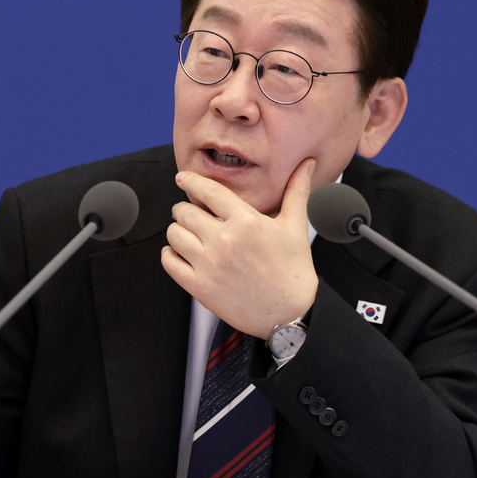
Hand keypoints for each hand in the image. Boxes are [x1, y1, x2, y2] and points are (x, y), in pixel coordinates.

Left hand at [161, 159, 318, 337]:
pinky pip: (169, 263)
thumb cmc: (293, 271)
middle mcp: (225, 241)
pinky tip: (178, 253)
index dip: (191, 181)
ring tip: (186, 233)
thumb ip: (296, 192)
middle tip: (189, 212)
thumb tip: (307, 164)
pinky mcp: (201, 287)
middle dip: (184, 209)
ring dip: (176, 231)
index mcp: (246, 222)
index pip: (208, 191)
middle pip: (185, 211)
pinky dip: (169, 255)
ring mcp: (210, 265)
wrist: (289, 313)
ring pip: (174, 235)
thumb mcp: (295, 227)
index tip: (183, 178)